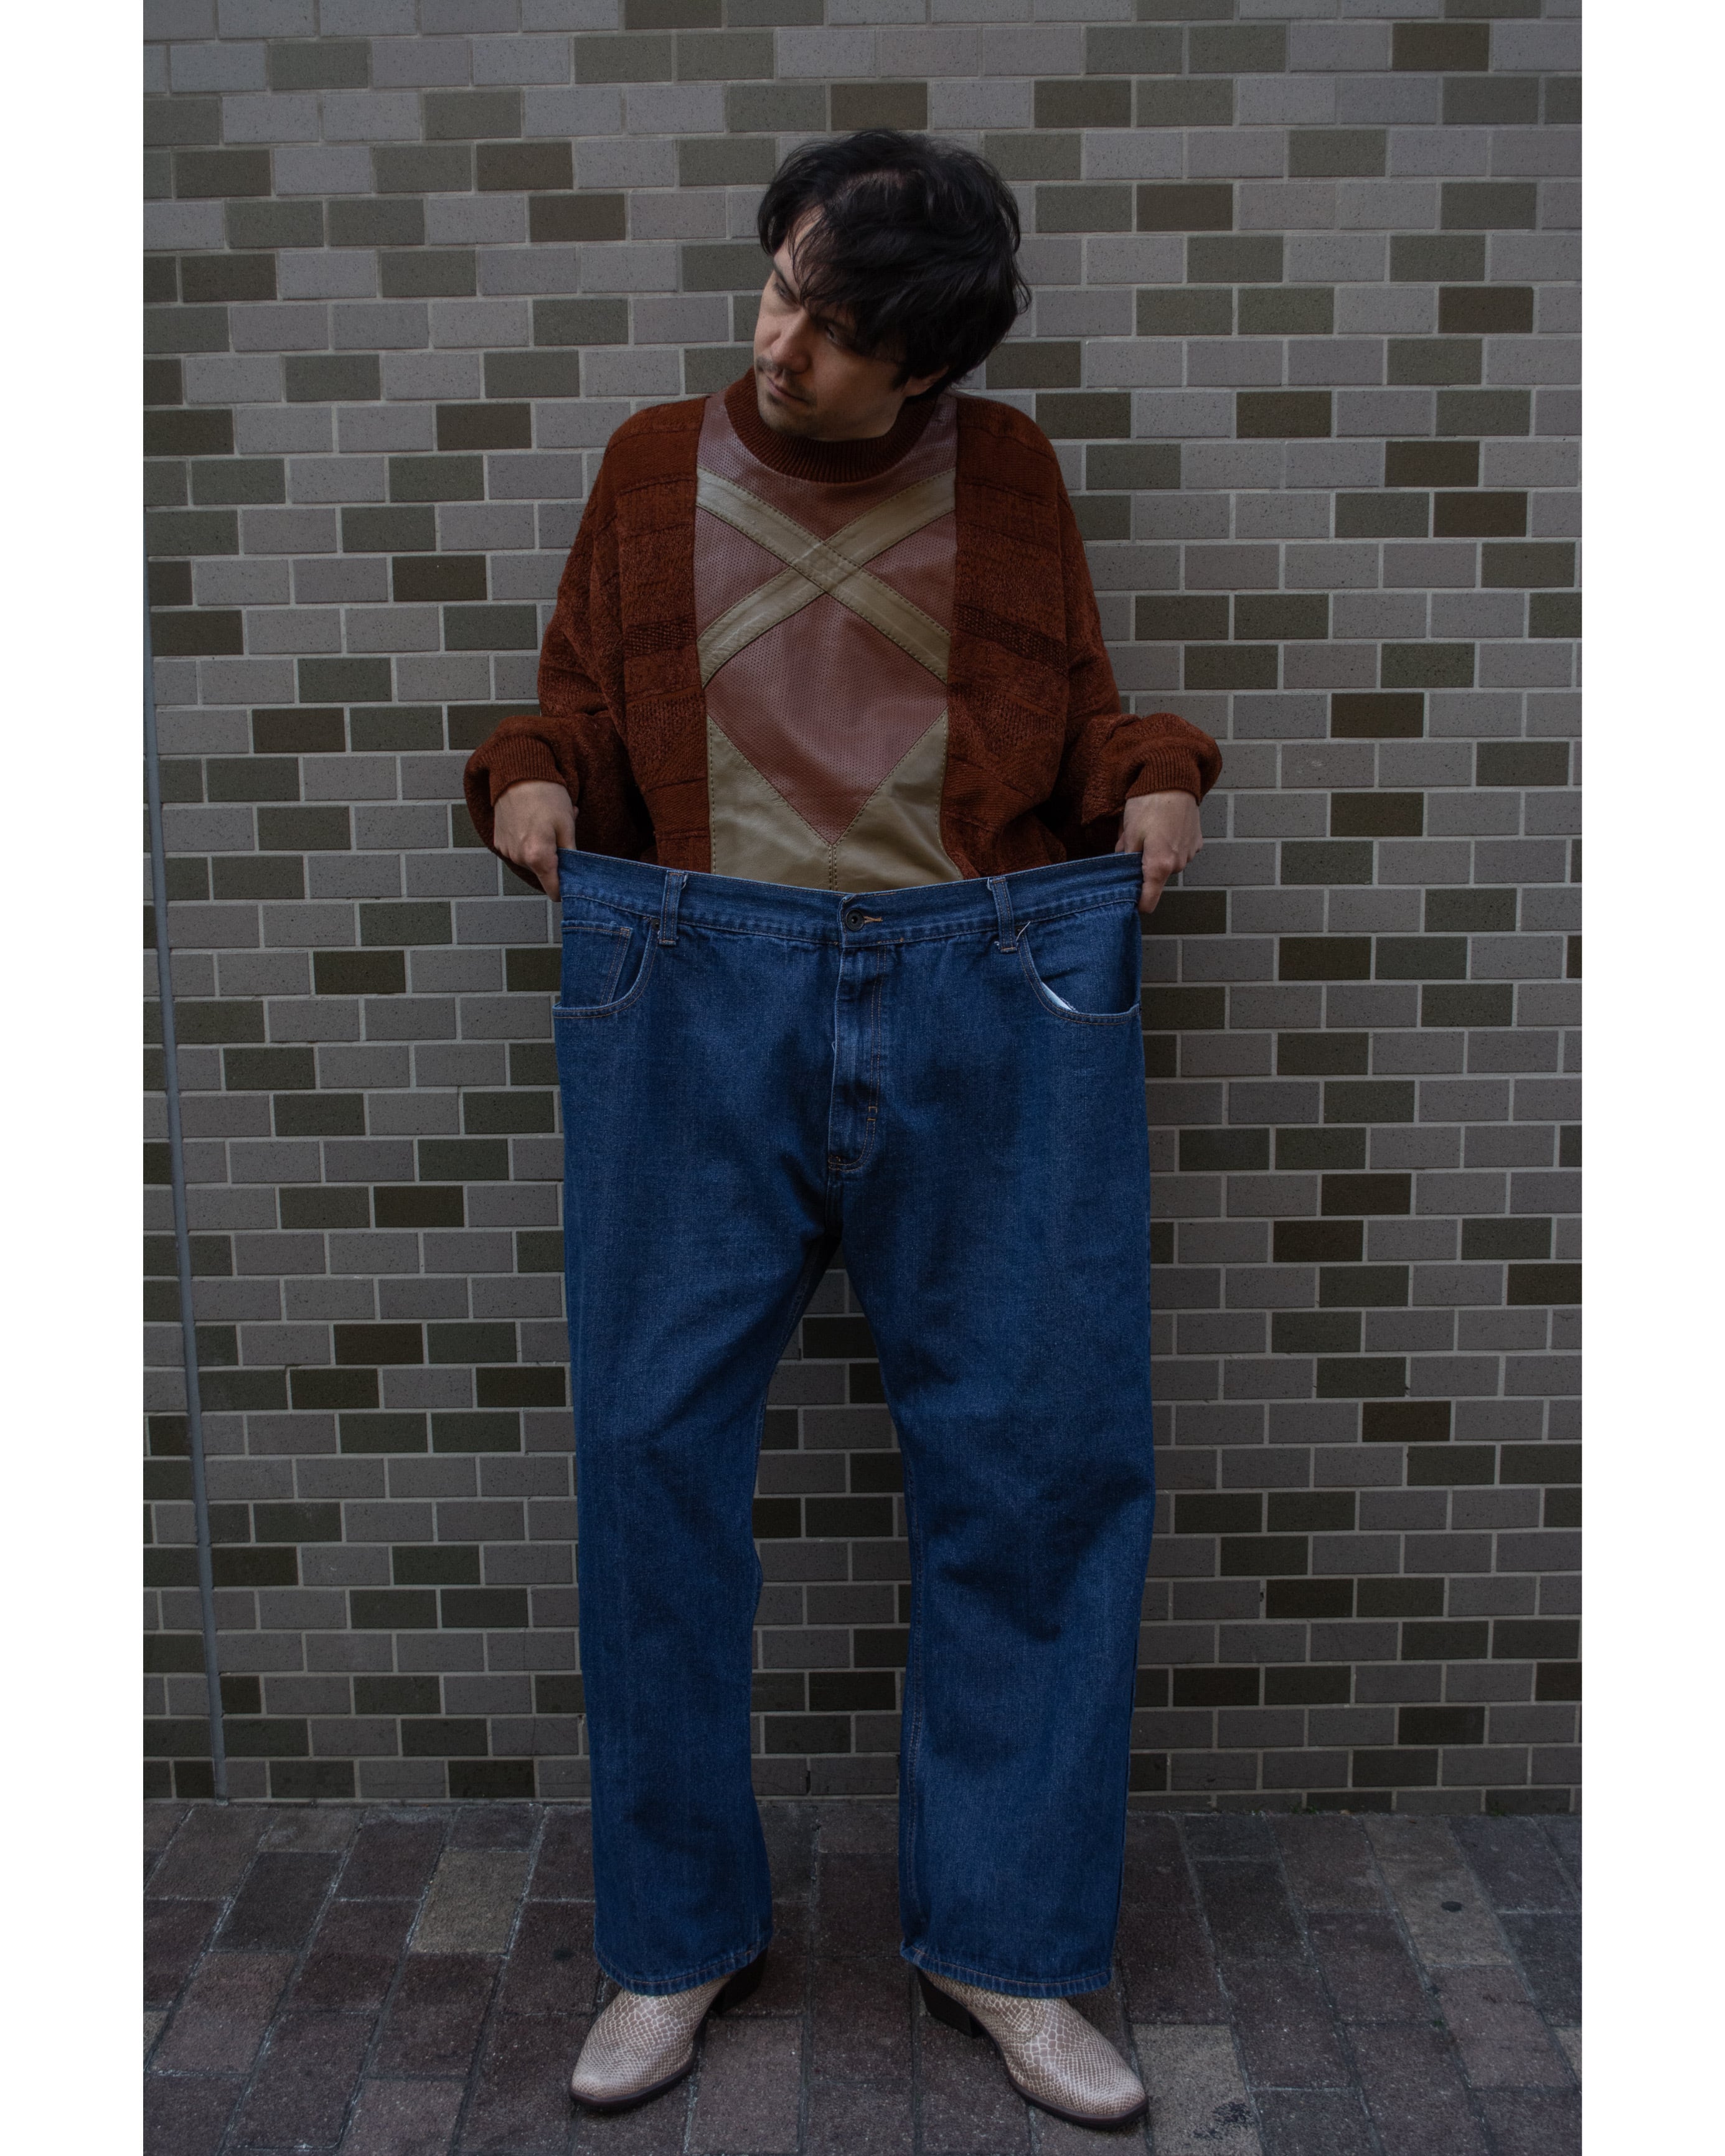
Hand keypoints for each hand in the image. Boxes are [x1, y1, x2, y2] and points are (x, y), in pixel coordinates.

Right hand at [493, 779, 575, 898]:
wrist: (517, 772)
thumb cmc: (546, 795)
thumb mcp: (567, 825)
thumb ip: (571, 855)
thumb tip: (575, 874)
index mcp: (538, 857)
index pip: (553, 890)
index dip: (565, 888)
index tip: (573, 881)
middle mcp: (519, 858)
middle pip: (543, 874)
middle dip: (555, 860)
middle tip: (561, 834)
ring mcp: (507, 850)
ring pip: (531, 862)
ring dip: (541, 850)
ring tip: (544, 824)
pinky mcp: (499, 841)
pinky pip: (518, 851)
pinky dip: (527, 842)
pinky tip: (531, 822)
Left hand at [1115, 790, 1202, 914]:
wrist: (1174, 779)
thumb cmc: (1149, 805)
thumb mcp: (1129, 833)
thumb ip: (1124, 858)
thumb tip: (1121, 870)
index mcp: (1159, 866)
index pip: (1149, 901)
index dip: (1137, 903)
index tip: (1128, 900)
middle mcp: (1178, 864)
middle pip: (1156, 879)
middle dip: (1143, 868)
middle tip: (1135, 845)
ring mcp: (1190, 853)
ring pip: (1168, 864)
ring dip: (1158, 855)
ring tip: (1152, 831)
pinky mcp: (1196, 842)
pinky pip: (1180, 851)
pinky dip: (1171, 844)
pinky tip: (1166, 827)